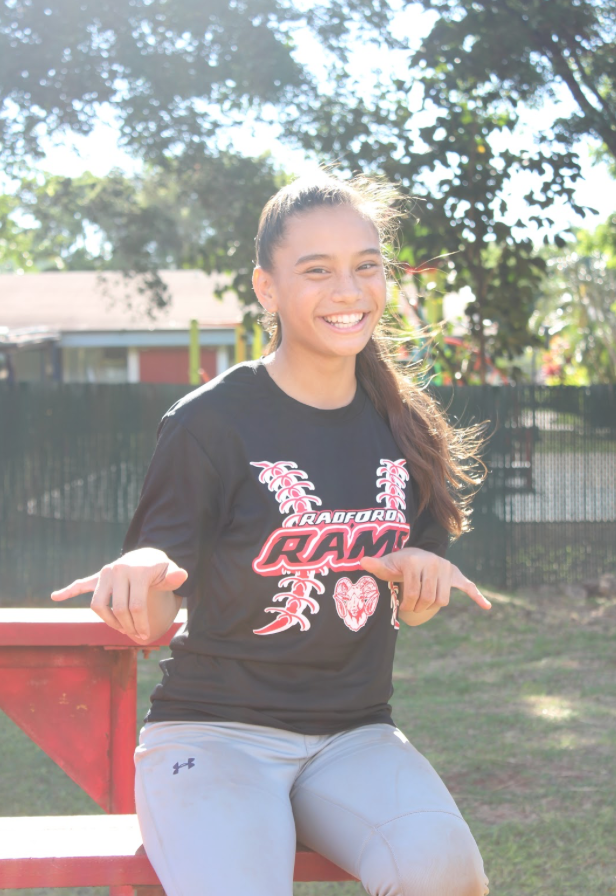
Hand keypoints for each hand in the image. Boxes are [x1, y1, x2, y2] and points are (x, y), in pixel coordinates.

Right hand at [50, 547, 187, 640]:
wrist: (147, 554)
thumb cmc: (160, 568)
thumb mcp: (170, 571)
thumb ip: (175, 576)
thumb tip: (181, 575)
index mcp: (136, 571)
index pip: (135, 606)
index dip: (140, 624)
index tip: (145, 636)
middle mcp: (117, 570)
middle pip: (117, 609)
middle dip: (127, 627)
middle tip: (136, 636)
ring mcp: (105, 573)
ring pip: (98, 605)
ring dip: (108, 621)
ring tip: (121, 629)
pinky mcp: (98, 576)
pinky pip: (82, 584)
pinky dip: (69, 590)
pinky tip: (56, 596)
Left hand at [359, 547, 490, 616]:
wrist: (414, 553)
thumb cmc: (398, 563)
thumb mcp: (387, 564)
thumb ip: (376, 565)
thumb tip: (363, 562)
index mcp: (416, 562)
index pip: (414, 593)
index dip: (408, 605)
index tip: (403, 609)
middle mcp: (434, 563)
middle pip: (430, 599)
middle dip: (420, 608)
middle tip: (412, 608)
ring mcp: (446, 568)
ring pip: (443, 599)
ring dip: (434, 606)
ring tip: (423, 604)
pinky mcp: (455, 574)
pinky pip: (468, 586)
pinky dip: (478, 597)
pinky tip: (486, 607)